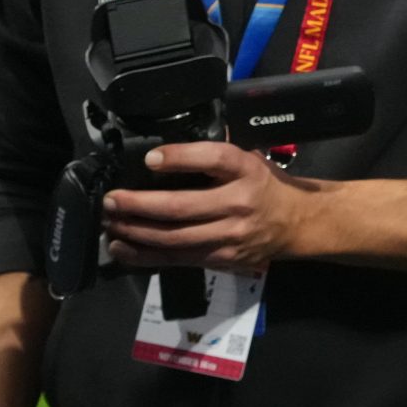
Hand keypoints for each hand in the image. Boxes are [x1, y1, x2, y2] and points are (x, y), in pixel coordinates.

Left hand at [103, 142, 317, 275]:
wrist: (296, 223)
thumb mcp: (250, 159)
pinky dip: (145, 254)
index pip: (214, 159)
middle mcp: (239, 203)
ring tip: (110, 222)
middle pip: (182, 207)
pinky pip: (177, 258)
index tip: (150, 158)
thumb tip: (169, 146)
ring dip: (136, 231)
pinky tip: (122, 246)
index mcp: (247, 170)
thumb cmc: (265, 184)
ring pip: (174, 238)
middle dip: (139, 204)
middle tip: (112, 199)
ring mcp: (229, 236)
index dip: (180, 158)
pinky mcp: (220, 259)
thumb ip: (216, 154)